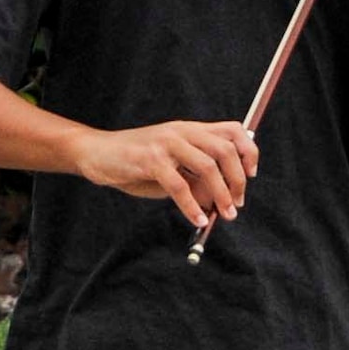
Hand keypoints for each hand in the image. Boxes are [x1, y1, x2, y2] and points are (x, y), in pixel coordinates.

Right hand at [72, 119, 258, 228]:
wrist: (97, 153)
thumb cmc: (136, 163)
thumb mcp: (173, 168)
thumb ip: (197, 180)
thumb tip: (221, 202)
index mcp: (190, 130)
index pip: (233, 131)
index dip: (249, 152)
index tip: (250, 176)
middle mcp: (182, 132)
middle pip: (225, 150)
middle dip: (238, 180)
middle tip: (236, 205)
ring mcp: (166, 144)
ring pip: (207, 167)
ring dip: (221, 195)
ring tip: (224, 215)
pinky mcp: (150, 160)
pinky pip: (179, 185)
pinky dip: (192, 206)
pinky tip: (198, 219)